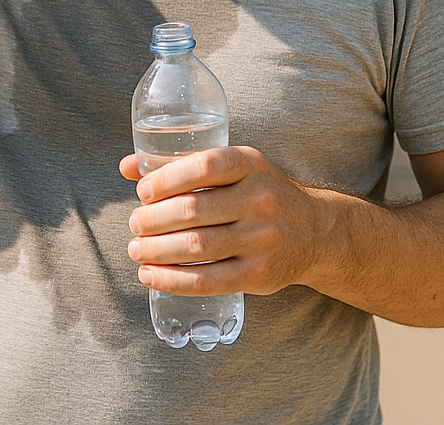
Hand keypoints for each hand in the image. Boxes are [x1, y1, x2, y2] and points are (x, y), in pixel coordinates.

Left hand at [119, 146, 321, 296]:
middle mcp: (259, 199)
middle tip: (135, 224)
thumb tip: (127, 166)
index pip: (205, 166)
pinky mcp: (259, 274)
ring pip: (197, 247)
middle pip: (195, 211)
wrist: (315, 232)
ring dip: (157, 251)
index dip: (168, 179)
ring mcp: (262, 239)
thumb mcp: (232, 167)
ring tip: (136, 249)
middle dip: (155, 219)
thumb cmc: (259, 192)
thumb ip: (180, 164)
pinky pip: (208, 280)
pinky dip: (173, 280)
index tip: (143, 192)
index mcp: (250, 164)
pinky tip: (151, 275)